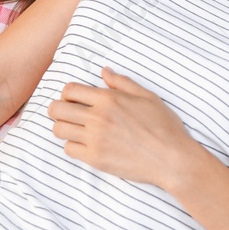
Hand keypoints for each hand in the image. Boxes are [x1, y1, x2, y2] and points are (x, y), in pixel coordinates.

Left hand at [46, 66, 202, 191]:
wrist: (171, 158)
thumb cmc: (164, 126)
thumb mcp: (147, 97)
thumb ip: (122, 83)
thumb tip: (104, 71)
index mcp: (109, 99)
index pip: (69, 90)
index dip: (68, 93)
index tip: (75, 99)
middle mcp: (98, 117)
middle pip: (56, 109)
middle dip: (58, 109)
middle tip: (69, 114)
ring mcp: (94, 139)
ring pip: (59, 130)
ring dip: (64, 127)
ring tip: (76, 129)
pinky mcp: (95, 158)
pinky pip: (68, 149)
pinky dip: (73, 146)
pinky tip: (86, 144)